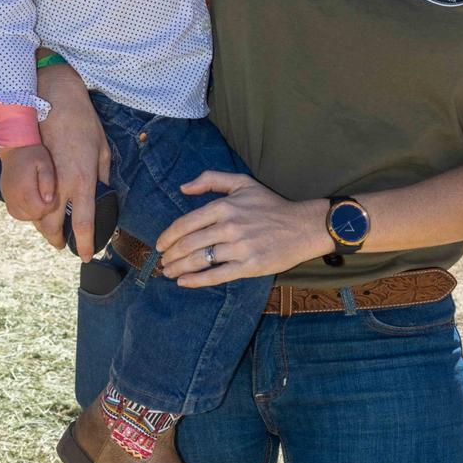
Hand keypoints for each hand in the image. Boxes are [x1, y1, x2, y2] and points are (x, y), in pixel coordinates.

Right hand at [0, 143, 56, 221]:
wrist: (14, 147)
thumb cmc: (33, 154)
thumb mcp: (45, 163)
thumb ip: (48, 181)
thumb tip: (49, 200)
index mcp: (24, 189)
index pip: (40, 209)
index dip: (51, 206)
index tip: (56, 196)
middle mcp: (14, 196)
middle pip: (33, 216)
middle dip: (44, 210)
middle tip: (50, 198)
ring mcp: (8, 198)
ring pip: (24, 217)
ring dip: (35, 212)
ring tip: (42, 199)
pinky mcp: (6, 198)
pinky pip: (16, 213)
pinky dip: (26, 212)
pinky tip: (33, 202)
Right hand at [35, 62, 110, 261]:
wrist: (53, 100)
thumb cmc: (83, 121)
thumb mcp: (103, 147)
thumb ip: (103, 174)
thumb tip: (104, 192)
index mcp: (83, 181)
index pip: (85, 223)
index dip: (86, 243)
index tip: (88, 255)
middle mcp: (60, 186)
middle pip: (54, 227)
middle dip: (59, 241)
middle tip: (67, 247)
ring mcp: (41, 179)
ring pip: (38, 217)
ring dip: (45, 228)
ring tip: (54, 232)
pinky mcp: (29, 171)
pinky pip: (29, 200)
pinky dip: (35, 210)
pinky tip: (42, 210)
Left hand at [156, 172, 328, 286]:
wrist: (302, 226)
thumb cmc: (270, 205)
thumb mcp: (242, 182)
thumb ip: (211, 179)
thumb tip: (183, 188)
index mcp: (224, 206)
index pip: (186, 224)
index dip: (168, 236)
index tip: (161, 244)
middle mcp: (229, 227)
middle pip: (189, 244)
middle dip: (170, 255)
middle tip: (163, 261)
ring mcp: (239, 248)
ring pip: (199, 260)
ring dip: (178, 269)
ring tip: (169, 273)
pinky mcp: (248, 267)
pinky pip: (216, 276)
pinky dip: (196, 281)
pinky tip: (184, 283)